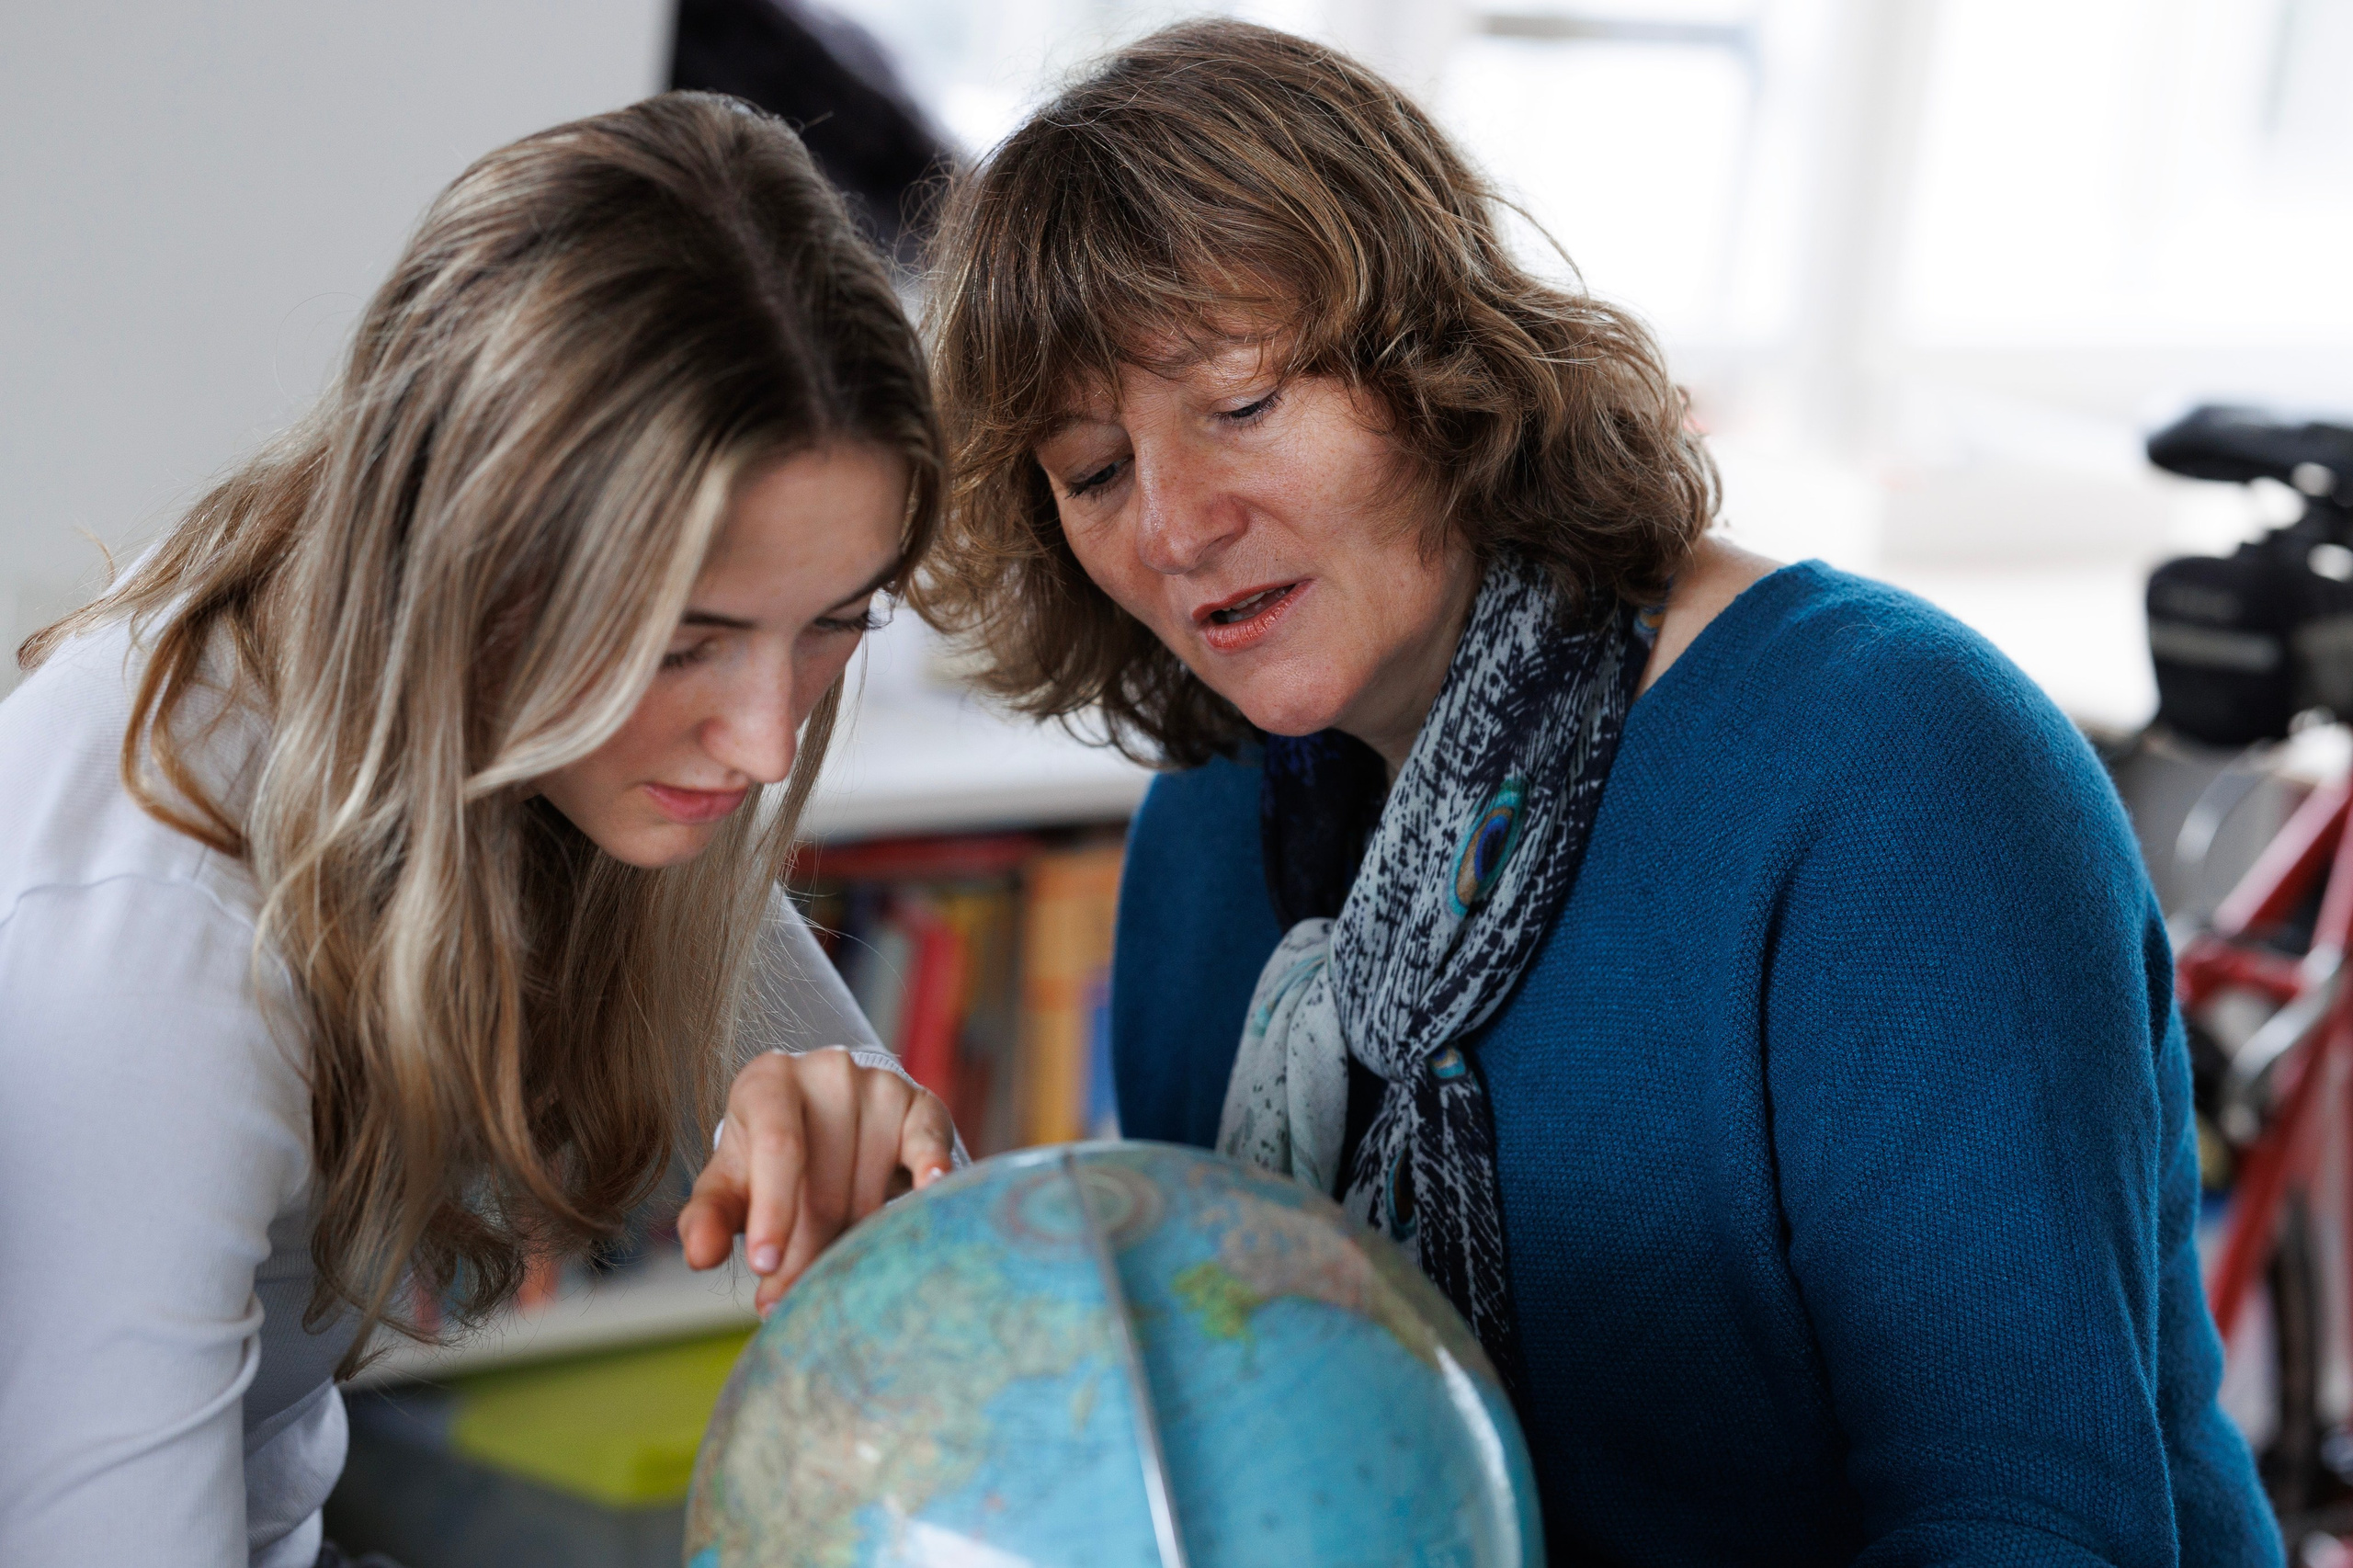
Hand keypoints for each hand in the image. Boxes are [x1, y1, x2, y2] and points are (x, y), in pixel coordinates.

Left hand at [677, 1048, 955, 1314]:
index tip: (766, 1266)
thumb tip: (699, 1254)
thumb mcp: (730, 1183)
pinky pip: (928, 1146)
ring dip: (853, 1239)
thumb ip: (707, 1218)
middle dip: (807, 1250)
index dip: (774, 1210)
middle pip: (825, 1183)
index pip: (778, 1148)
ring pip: (870, 1187)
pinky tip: (930, 1190)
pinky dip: (930, 1173)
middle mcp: (828, 1070)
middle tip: (793, 1297)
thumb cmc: (768, 1161)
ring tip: (834, 1255)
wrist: (826, 1117)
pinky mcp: (923, 1106)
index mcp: (768, 1080)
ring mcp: (881, 1085)